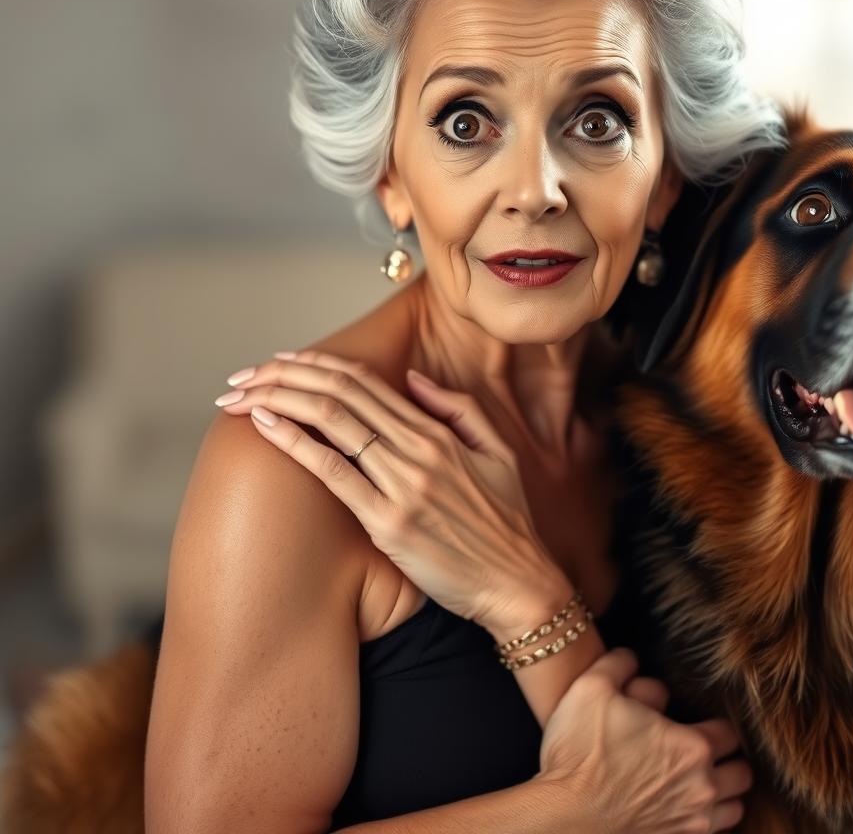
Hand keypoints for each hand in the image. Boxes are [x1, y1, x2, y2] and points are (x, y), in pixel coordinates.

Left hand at [215, 349, 564, 633]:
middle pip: (339, 393)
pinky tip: (265, 425)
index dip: (317, 365)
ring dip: (279, 399)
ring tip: (240, 395)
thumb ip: (458, 409)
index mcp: (439, 433)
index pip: (365, 382)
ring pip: (331, 420)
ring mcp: (402, 484)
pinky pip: (333, 471)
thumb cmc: (507, 524)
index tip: (281, 361)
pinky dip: (295, 442)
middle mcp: (418, 450)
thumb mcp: (497, 453)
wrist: (516, 584)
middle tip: (243, 376)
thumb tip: (412, 378)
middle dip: (284, 376)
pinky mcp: (388, 523)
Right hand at [536, 647, 751, 833]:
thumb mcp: (592, 687)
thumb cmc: (579, 752)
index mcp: (691, 746)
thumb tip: (632, 659)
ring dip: (724, 794)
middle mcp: (702, 788)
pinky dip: (707, 820)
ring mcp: (691, 823)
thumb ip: (619, 663)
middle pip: (742, 774)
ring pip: (734, 808)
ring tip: (700, 780)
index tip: (699, 720)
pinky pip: (713, 833)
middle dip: (729, 760)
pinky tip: (685, 807)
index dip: (716, 724)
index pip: (730, 733)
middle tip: (705, 751)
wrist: (562, 818)